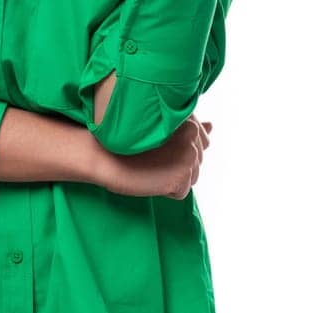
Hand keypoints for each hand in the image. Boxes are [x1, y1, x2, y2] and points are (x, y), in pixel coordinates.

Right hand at [94, 115, 213, 199]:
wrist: (101, 154)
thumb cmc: (128, 141)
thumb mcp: (162, 129)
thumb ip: (190, 128)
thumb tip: (212, 126)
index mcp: (187, 120)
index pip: (202, 142)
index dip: (179, 150)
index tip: (159, 148)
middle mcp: (192, 136)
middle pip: (196, 162)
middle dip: (176, 164)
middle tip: (151, 158)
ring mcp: (187, 157)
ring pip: (190, 178)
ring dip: (172, 177)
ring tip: (150, 167)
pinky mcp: (180, 178)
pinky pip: (181, 192)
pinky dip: (167, 191)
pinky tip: (151, 178)